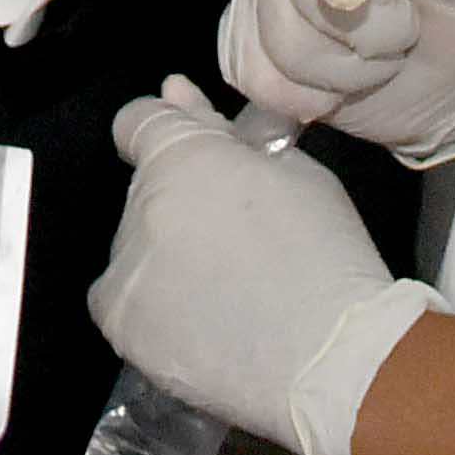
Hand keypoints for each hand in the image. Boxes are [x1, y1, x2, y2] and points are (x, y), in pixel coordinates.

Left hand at [98, 81, 433, 454]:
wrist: (332, 357)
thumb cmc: (327, 253)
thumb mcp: (294, 172)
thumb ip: (230, 137)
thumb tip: (181, 96)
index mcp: (182, 156)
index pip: (138, 121)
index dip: (167, 132)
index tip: (196, 154)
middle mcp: (141, 205)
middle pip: (145, 191)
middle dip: (179, 202)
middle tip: (234, 238)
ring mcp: (126, 268)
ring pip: (134, 247)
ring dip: (167, 254)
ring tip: (226, 290)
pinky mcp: (122, 324)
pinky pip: (125, 300)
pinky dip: (153, 304)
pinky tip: (200, 318)